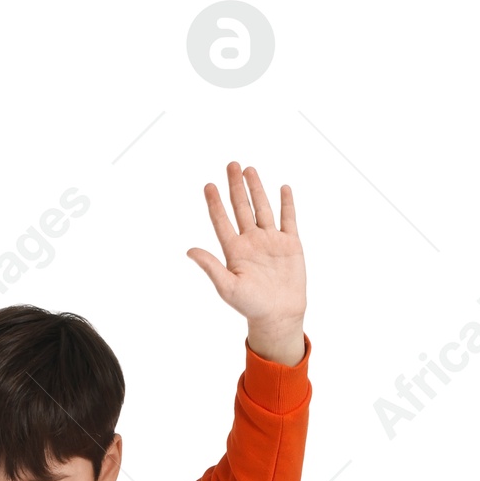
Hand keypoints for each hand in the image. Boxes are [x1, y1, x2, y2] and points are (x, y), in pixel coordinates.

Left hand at [187, 163, 305, 365]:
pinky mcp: (290, 244)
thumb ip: (210, 266)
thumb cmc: (250, 305)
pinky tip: (282, 188)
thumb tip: (189, 250)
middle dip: (235, 186)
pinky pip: (288, 219)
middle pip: (241, 208)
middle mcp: (251, 241)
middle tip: (231, 165)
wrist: (279, 315)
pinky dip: (286, 203)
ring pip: (262, 208)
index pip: (222, 221)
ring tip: (249, 169)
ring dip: (256, 189)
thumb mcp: (227, 287)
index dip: (215, 203)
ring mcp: (271, 241)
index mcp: (234, 250)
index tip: (209, 185)